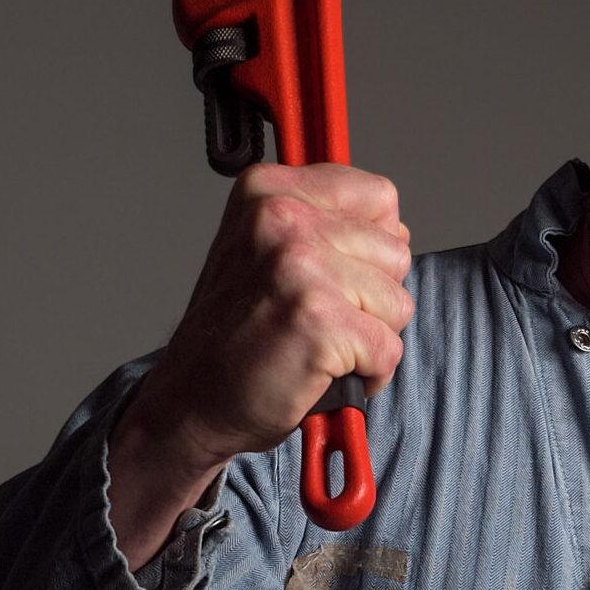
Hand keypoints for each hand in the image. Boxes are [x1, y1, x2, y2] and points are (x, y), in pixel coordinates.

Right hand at [109, 163, 412, 565]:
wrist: (191, 399)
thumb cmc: (237, 331)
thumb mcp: (265, 248)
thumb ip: (327, 224)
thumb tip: (396, 228)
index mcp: (269, 190)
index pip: (380, 197)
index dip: (372, 246)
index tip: (334, 273)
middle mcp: (282, 218)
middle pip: (397, 253)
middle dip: (373, 296)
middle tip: (318, 318)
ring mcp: (300, 268)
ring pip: (398, 303)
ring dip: (370, 336)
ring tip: (317, 343)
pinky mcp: (318, 321)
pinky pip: (388, 350)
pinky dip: (368, 374)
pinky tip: (322, 371)